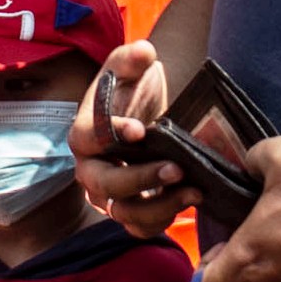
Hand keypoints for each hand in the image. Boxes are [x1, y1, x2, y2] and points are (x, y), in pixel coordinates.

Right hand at [72, 41, 187, 236]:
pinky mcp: (132, 211)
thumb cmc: (136, 88)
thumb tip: (143, 53)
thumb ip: (133, 56)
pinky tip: (191, 199)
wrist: (153, 110)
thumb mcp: (132, 65)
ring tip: (194, 188)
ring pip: (124, 213)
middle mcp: (91, 169)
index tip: (140, 130)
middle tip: (177, 168)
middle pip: (105, 184)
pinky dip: (164, 220)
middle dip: (140, 179)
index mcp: (86, 133)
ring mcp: (110, 195)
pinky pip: (141, 228)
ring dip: (159, 206)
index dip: (110, 136)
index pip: (88, 138)